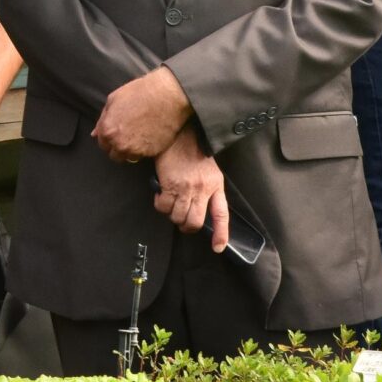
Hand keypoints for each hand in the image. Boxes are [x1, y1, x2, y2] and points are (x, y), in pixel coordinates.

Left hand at [93, 68, 190, 163]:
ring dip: (131, 150)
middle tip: (128, 135)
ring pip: (129, 157)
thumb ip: (102, 119)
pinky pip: (144, 156)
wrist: (168, 96)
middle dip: (118, 147)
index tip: (117, 133)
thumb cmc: (140, 93)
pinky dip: (145, 149)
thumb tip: (95, 133)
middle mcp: (120, 144)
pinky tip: (149, 136)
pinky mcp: (152, 153)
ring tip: (139, 135)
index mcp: (108, 130)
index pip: (102, 144)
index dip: (109, 138)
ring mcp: (136, 150)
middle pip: (114, 155)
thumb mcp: (114, 99)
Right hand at [151, 128, 228, 250]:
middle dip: (186, 227)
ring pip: (178, 216)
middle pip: (195, 221)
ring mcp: (186, 188)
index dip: (221, 233)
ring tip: (170, 205)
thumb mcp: (209, 170)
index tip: (217, 247)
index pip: (221, 214)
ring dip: (172, 215)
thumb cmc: (193, 152)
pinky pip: (163, 207)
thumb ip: (208, 189)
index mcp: (215, 185)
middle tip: (182, 222)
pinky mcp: (169, 185)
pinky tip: (160, 196)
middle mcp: (202, 189)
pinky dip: (160, 206)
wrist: (180, 135)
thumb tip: (199, 208)